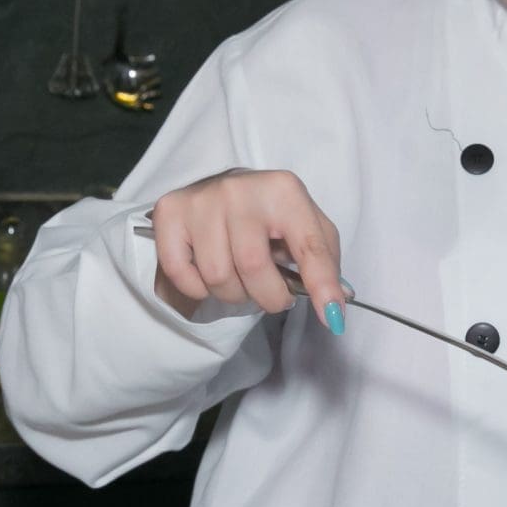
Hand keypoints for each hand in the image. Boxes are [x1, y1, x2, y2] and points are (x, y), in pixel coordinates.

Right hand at [147, 170, 348, 334]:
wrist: (225, 190)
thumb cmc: (271, 216)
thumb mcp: (307, 228)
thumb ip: (325, 265)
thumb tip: (336, 309)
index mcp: (284, 190)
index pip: (308, 246)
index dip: (322, 286)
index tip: (333, 318)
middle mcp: (240, 188)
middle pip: (253, 267)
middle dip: (269, 297)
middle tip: (273, 296)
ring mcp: (201, 199)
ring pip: (217, 276)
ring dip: (233, 294)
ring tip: (241, 278)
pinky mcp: (170, 212)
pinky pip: (182, 274)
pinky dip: (198, 288)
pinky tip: (209, 272)